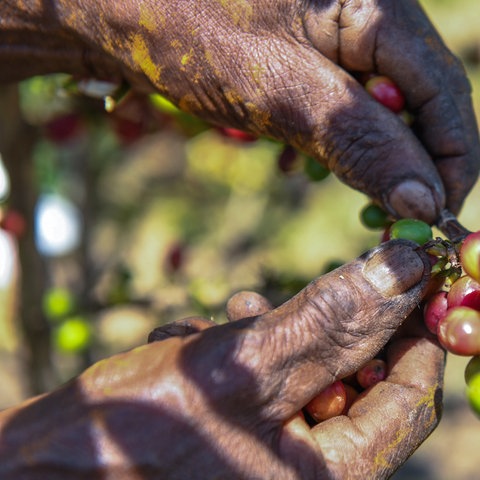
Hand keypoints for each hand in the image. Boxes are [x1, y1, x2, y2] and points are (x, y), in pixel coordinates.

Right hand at [0, 241, 444, 478]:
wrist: (46, 466)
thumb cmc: (135, 429)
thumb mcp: (241, 364)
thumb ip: (329, 320)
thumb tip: (402, 270)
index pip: (408, 403)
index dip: (417, 334)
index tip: (414, 276)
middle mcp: (307, 476)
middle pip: (357, 384)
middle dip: (332, 328)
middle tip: (310, 284)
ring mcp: (270, 455)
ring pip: (307, 375)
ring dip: (278, 332)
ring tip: (235, 316)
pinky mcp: (238, 433)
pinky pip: (267, 381)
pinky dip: (245, 348)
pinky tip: (203, 339)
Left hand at [44, 0, 478, 220]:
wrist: (122, 12)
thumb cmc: (191, 35)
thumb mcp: (281, 92)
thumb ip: (359, 140)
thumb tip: (422, 198)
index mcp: (377, 7)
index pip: (445, 92)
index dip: (452, 160)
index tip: (439, 217)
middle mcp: (370, 15)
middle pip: (423, 101)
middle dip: (417, 164)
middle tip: (402, 220)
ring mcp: (340, 36)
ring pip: (386, 108)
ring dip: (380, 158)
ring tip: (369, 200)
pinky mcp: (311, 57)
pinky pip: (348, 105)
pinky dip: (345, 143)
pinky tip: (321, 165)